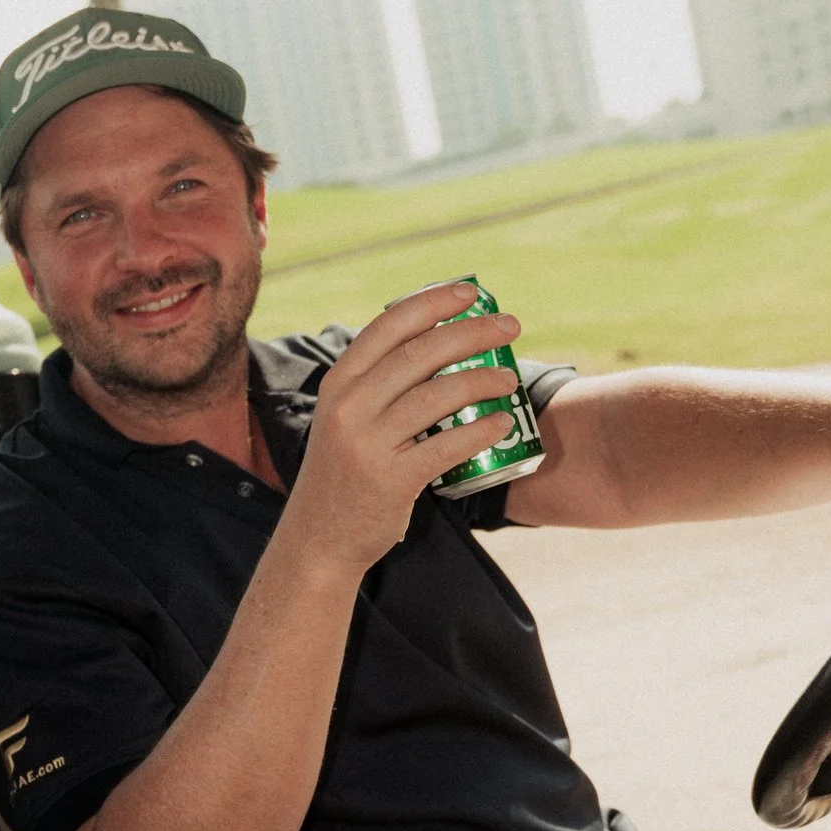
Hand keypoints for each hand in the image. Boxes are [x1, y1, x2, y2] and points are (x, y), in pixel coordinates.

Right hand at [284, 283, 525, 573]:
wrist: (320, 537)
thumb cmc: (345, 471)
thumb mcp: (345, 418)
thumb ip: (379, 385)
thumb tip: (441, 345)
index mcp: (339, 383)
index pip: (389, 326)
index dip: (432, 303)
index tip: (470, 293)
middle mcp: (349, 407)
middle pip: (419, 354)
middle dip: (471, 333)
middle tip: (509, 326)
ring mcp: (368, 443)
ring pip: (437, 395)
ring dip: (482, 379)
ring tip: (509, 377)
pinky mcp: (391, 480)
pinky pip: (447, 446)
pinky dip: (480, 430)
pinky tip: (502, 422)